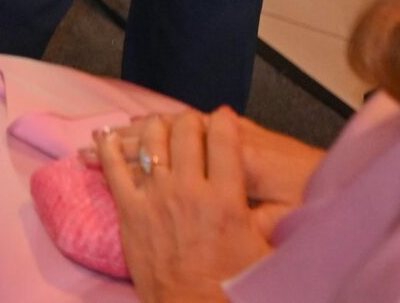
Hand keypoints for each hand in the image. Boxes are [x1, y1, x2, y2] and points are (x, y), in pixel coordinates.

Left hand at [96, 111, 275, 301]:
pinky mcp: (130, 210)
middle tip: (191, 120)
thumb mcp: (264, 250)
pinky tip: (108, 137)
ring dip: (154, 127)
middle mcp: (190, 190)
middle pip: (186, 134)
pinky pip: (114, 169)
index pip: (225, 141)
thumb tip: (291, 203)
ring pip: (151, 143)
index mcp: (226, 198)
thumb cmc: (232, 285)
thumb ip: (270, 219)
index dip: (223, 122)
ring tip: (158, 122)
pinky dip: (110, 149)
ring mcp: (156, 197)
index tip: (223, 115)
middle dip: (189, 120)